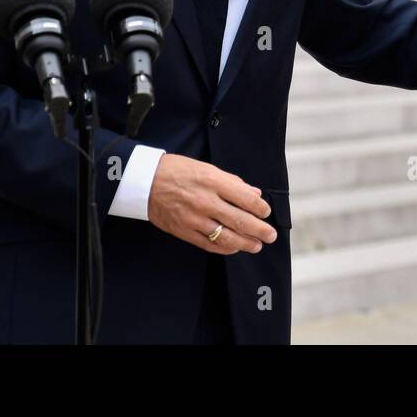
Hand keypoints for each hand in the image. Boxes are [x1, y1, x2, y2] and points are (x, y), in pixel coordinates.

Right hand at [147, 154, 276, 254]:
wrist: (145, 180)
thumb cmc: (178, 170)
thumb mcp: (207, 168)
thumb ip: (233, 182)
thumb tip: (255, 194)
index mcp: (213, 181)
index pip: (246, 199)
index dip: (260, 208)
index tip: (266, 212)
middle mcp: (205, 201)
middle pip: (240, 221)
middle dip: (260, 230)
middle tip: (271, 235)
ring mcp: (194, 219)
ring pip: (226, 237)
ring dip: (245, 243)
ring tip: (256, 246)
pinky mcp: (184, 231)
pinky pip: (209, 244)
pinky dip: (224, 248)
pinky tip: (234, 248)